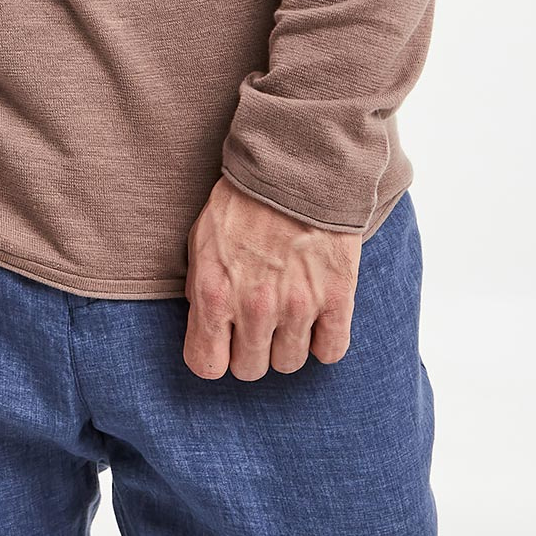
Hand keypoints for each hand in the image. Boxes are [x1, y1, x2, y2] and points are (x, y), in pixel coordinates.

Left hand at [182, 174, 362, 379]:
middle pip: (250, 370)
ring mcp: (297, 306)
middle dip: (251, 349)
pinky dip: (324, 340)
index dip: (215, 355)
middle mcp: (254, 307)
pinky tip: (317, 316)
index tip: (224, 342)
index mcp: (215, 292)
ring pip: (289, 364)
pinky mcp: (336, 298)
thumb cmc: (243, 200)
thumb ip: (199, 286)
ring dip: (287, 343)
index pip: (207, 365)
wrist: (296, 165)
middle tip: (258, 319)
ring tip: (287, 310)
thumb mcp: (202, 238)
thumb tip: (205, 322)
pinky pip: (330, 352)